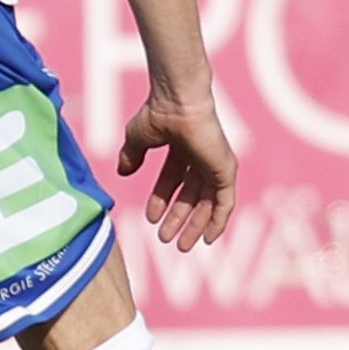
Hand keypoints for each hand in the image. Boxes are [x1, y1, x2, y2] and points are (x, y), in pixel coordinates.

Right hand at [117, 94, 237, 251]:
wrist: (177, 103)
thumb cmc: (158, 113)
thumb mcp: (138, 138)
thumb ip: (132, 156)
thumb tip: (123, 173)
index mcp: (182, 146)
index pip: (173, 179)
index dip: (161, 200)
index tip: (150, 219)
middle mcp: (201, 156)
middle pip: (191, 194)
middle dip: (178, 217)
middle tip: (165, 240)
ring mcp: (215, 163)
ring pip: (207, 202)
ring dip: (195, 225)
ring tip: (180, 246)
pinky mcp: (225, 170)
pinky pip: (225, 203)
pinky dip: (218, 221)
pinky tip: (208, 238)